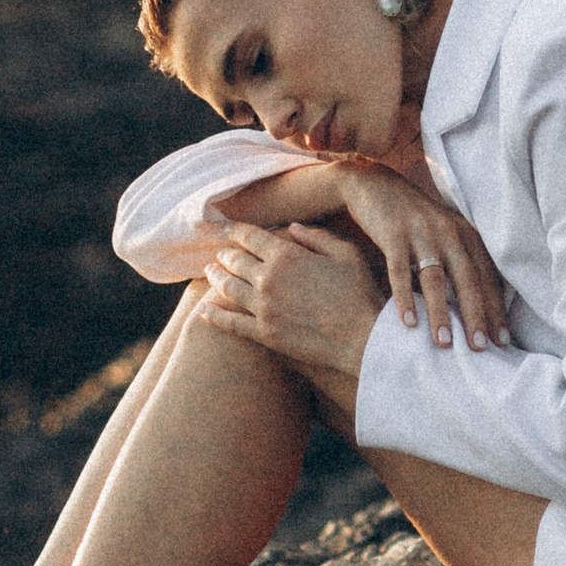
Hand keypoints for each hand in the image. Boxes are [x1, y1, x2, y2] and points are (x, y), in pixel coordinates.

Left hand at [199, 221, 387, 386]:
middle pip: (235, 261)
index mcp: (286, 255)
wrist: (363, 338)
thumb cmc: (361, 293)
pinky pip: (231, 323)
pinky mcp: (264, 334)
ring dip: (216, 276)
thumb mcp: (346, 253)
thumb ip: (317, 236)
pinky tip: (203, 309)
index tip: (225, 227)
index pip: (250, 237)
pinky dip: (213, 315)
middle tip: (219, 251)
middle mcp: (268, 279)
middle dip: (225, 253)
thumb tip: (292, 227)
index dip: (235, 229)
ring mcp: (263, 308)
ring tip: (209, 271)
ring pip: (228, 288)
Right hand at [327, 164, 504, 349]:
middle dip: (476, 316)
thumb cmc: (414, 218)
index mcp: (466, 234)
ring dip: (440, 314)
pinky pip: (400, 271)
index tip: (503, 342)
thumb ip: (463, 260)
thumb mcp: (445, 232)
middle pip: (467, 280)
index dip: (496, 310)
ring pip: (435, 279)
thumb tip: (484, 303)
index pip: (487, 277)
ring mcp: (421, 233)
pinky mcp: (393, 234)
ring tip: (444, 344)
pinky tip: (408, 323)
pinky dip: (404, 298)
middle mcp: (449, 232)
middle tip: (481, 348)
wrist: (374, 183)